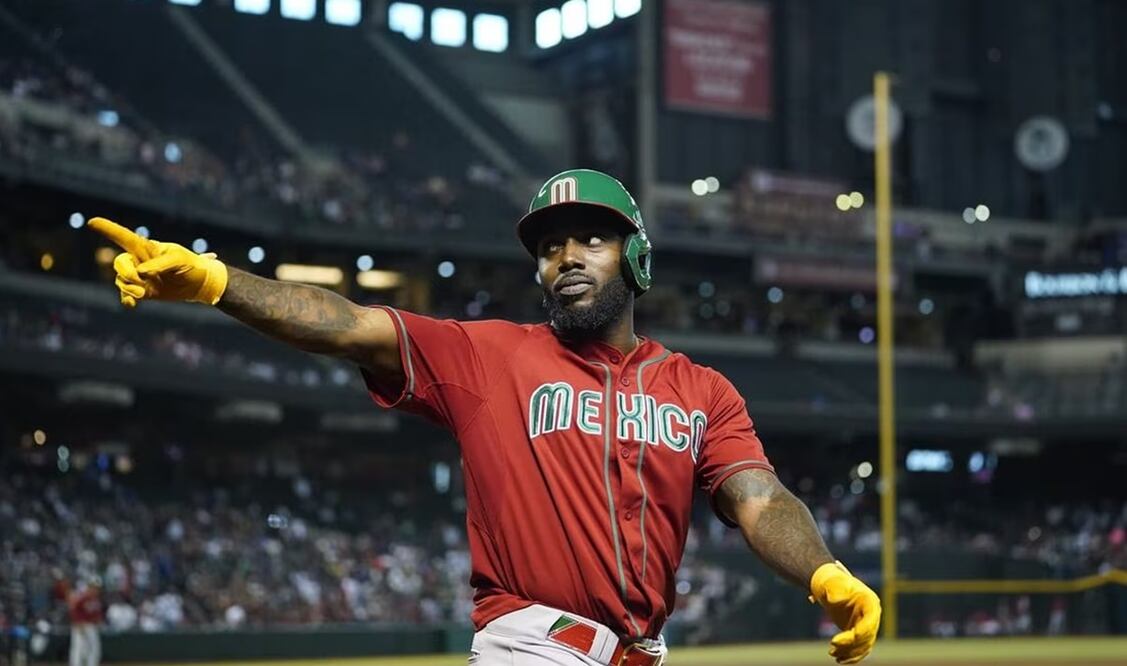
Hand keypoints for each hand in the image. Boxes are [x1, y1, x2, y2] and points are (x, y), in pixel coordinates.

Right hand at [87, 217, 227, 307]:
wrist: (200, 284)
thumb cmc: (192, 266)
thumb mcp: (180, 261)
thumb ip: (161, 264)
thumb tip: (142, 272)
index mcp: (148, 248)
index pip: (125, 237)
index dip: (108, 229)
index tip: (92, 222)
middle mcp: (140, 260)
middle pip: (119, 263)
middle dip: (125, 273)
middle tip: (140, 280)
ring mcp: (140, 276)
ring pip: (121, 279)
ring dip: (128, 288)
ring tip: (143, 295)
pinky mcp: (142, 290)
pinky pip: (126, 294)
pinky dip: (126, 299)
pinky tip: (132, 305)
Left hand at [809, 561, 880, 663]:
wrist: (829, 585)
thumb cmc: (831, 582)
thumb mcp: (831, 584)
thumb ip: (834, 590)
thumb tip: (834, 600)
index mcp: (870, 602)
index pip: (870, 622)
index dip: (858, 633)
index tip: (839, 639)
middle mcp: (872, 615)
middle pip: (867, 636)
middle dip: (850, 644)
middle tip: (832, 646)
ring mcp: (867, 624)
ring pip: (864, 645)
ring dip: (850, 653)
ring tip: (833, 654)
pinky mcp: (859, 631)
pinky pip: (860, 647)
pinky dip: (852, 655)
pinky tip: (839, 659)